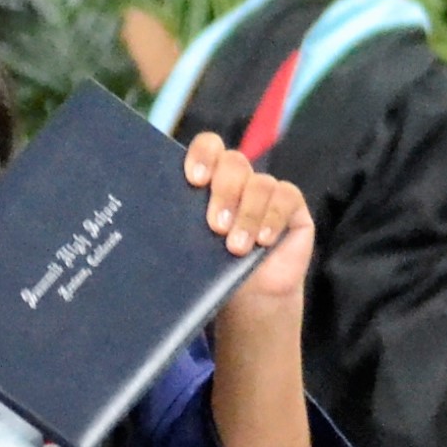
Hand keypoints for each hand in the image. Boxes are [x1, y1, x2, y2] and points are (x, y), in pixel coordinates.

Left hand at [184, 129, 313, 322]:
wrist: (247, 299)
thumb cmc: (211, 271)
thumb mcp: (189, 247)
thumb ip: (179, 225)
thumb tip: (155, 220)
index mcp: (207, 179)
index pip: (208, 147)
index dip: (203, 155)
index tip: (194, 179)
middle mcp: (238, 179)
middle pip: (233, 163)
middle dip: (224, 193)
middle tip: (215, 226)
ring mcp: (265, 190)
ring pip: (259, 184)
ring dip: (247, 215)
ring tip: (236, 248)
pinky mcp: (291, 205)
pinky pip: (286, 197)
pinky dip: (273, 218)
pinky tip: (263, 241)